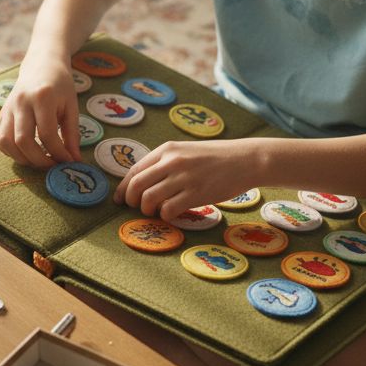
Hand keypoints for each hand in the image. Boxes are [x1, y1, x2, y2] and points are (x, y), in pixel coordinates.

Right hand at [0, 57, 81, 167]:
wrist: (41, 65)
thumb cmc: (60, 85)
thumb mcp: (71, 106)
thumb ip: (72, 134)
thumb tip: (75, 161)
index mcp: (42, 97)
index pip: (47, 134)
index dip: (58, 153)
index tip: (68, 162)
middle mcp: (21, 102)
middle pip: (23, 140)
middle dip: (39, 160)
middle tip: (53, 166)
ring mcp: (7, 107)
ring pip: (6, 142)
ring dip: (22, 158)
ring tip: (39, 162)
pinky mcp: (1, 113)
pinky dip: (10, 152)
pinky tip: (25, 153)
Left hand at [115, 139, 262, 220]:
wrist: (245, 159)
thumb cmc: (217, 157)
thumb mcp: (187, 151)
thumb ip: (166, 163)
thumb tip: (143, 183)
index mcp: (167, 149)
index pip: (135, 170)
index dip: (123, 188)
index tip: (120, 199)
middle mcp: (172, 161)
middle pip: (136, 186)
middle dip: (131, 201)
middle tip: (137, 208)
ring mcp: (184, 177)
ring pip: (149, 199)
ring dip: (147, 210)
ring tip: (156, 212)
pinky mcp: (196, 193)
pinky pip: (168, 209)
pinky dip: (166, 216)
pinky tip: (173, 215)